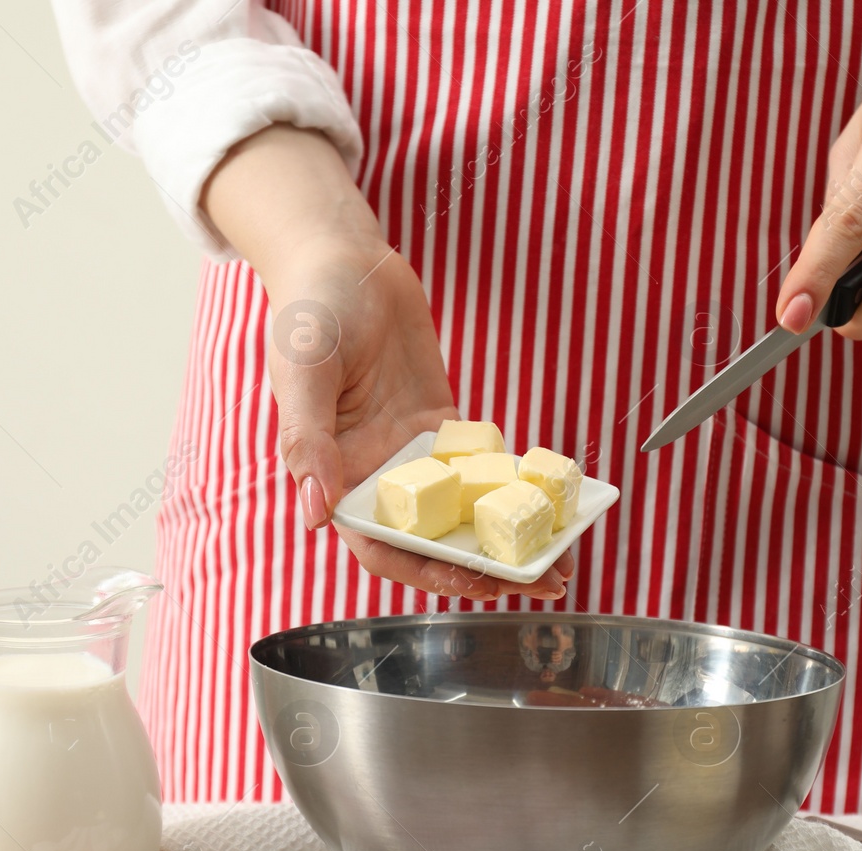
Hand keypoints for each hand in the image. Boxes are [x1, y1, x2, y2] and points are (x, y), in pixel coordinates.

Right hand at [202, 128, 571, 599]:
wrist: (343, 259)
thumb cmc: (308, 310)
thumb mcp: (300, 372)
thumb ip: (307, 442)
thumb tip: (316, 513)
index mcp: (337, 477)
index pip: (382, 547)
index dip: (425, 572)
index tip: (472, 580)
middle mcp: (377, 476)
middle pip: (433, 542)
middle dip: (485, 568)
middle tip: (541, 581)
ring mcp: (413, 454)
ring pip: (463, 512)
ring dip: (508, 537)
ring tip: (560, 557)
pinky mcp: (442, 425)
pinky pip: (482, 467)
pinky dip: (514, 487)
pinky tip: (554, 500)